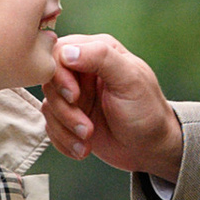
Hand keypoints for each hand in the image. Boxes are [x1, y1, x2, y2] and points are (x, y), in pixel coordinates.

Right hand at [42, 30, 184, 182]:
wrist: (151, 148)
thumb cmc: (146, 111)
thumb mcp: (130, 80)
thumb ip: (101, 58)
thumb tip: (66, 52)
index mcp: (98, 51)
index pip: (59, 52)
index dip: (60, 76)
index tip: (75, 97)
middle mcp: (82, 70)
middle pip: (49, 81)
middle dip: (65, 109)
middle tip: (86, 127)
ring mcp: (75, 95)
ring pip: (49, 106)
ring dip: (65, 128)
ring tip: (88, 138)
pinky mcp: (69, 117)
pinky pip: (50, 126)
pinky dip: (64, 141)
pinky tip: (83, 147)